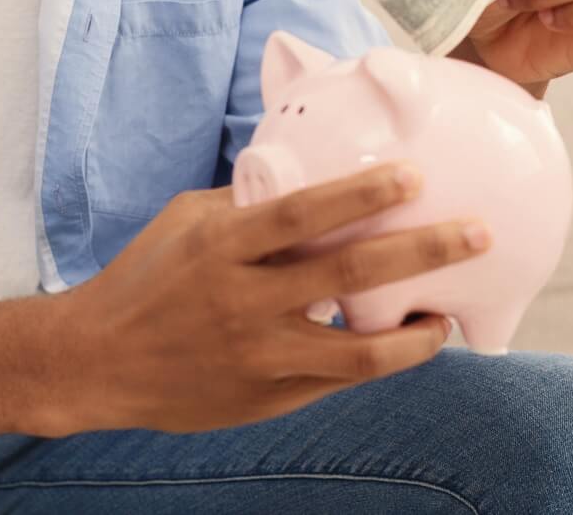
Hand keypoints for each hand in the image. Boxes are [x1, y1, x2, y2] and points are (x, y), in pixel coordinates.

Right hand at [50, 166, 486, 434]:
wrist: (96, 361)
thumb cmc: (146, 277)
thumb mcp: (186, 222)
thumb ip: (249, 205)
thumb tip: (313, 175)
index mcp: (221, 245)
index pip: (301, 213)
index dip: (361, 195)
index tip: (415, 176)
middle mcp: (243, 300)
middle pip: (347, 273)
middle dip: (420, 252)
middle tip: (475, 234)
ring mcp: (258, 355)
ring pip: (358, 352)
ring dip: (416, 334)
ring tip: (450, 315)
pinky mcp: (267, 397)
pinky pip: (338, 380)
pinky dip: (378, 361)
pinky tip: (406, 343)